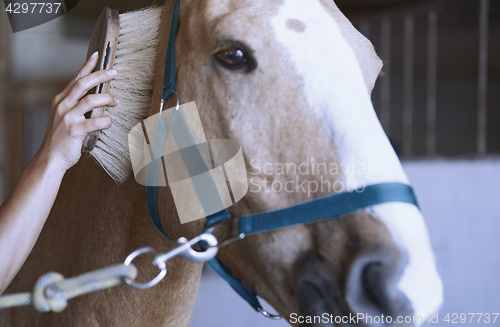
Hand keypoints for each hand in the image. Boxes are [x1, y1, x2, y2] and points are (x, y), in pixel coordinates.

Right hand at [37, 52, 118, 170]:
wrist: (51, 158)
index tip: (98, 55)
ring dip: (106, 98)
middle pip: (82, 83)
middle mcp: (63, 105)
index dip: (87, 66)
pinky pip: (95, 121)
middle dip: (100, 76)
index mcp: (61, 100)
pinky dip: (105, 121)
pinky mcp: (74, 131)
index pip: (76, 78)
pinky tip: (109, 122)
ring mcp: (68, 117)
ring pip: (90, 100)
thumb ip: (78, 106)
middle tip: (114, 72)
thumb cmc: (63, 138)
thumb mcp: (66, 117)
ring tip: (116, 101)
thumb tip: (99, 97)